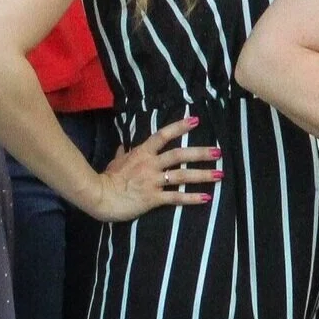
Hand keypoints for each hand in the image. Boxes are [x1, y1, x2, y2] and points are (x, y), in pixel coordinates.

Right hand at [87, 117, 220, 220]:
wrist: (99, 197)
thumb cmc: (106, 179)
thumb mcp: (114, 163)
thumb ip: (122, 154)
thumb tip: (122, 146)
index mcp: (142, 153)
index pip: (163, 136)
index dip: (179, 127)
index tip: (196, 120)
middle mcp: (151, 165)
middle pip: (179, 155)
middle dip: (200, 153)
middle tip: (218, 152)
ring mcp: (153, 181)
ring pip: (182, 175)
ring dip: (203, 175)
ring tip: (220, 174)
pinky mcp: (153, 198)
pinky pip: (176, 197)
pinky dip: (192, 198)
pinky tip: (206, 198)